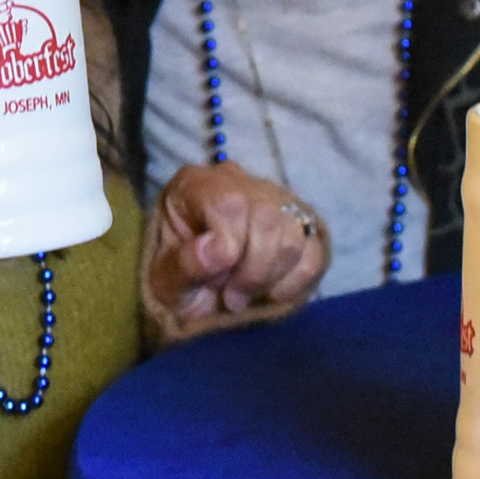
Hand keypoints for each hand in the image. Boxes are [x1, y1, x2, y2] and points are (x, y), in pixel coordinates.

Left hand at [147, 160, 326, 332]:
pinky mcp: (302, 223)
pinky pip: (315, 252)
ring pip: (295, 235)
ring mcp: (275, 198)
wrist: (197, 286)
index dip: (228, 249)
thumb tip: (219, 251)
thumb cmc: (178, 277)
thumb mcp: (164, 280)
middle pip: (267, 218)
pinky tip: (271, 293)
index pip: (228, 203)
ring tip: (245, 294)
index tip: (215, 282)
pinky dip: (296, 283)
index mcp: (195, 185)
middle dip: (252, 271)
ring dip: (272, 278)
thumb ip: (183, 266)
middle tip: (231, 297)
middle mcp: (239, 181)